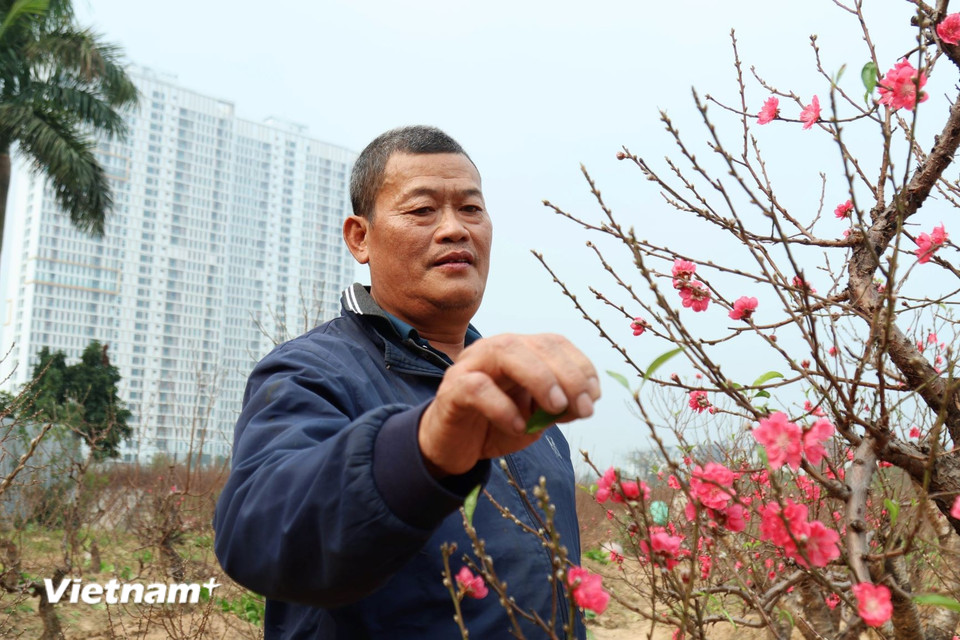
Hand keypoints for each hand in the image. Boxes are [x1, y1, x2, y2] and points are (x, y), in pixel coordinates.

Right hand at [418, 334, 599, 476]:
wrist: (452, 446)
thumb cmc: (495, 425)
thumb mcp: (535, 418)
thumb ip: (557, 408)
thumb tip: (584, 403)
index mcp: (519, 351)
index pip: (555, 343)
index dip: (581, 366)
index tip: (594, 396)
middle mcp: (495, 350)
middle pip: (537, 345)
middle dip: (568, 375)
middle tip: (583, 408)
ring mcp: (471, 366)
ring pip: (507, 352)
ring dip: (540, 378)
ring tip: (556, 407)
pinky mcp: (451, 390)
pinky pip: (478, 388)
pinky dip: (503, 407)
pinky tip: (518, 426)